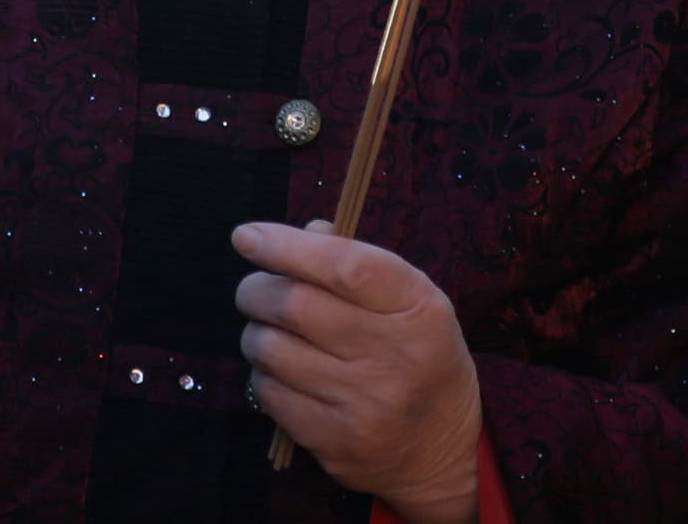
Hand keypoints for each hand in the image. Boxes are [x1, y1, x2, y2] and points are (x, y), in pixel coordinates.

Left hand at [235, 220, 483, 522]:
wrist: (440, 451)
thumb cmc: (418, 356)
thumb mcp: (410, 300)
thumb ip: (355, 261)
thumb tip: (298, 235)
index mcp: (418, 309)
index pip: (343, 267)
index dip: (285, 247)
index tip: (247, 236)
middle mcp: (396, 357)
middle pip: (295, 306)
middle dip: (256, 289)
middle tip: (254, 290)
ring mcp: (365, 405)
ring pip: (272, 349)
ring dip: (256, 333)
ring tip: (269, 332)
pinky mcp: (336, 442)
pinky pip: (269, 394)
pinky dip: (263, 374)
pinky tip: (282, 372)